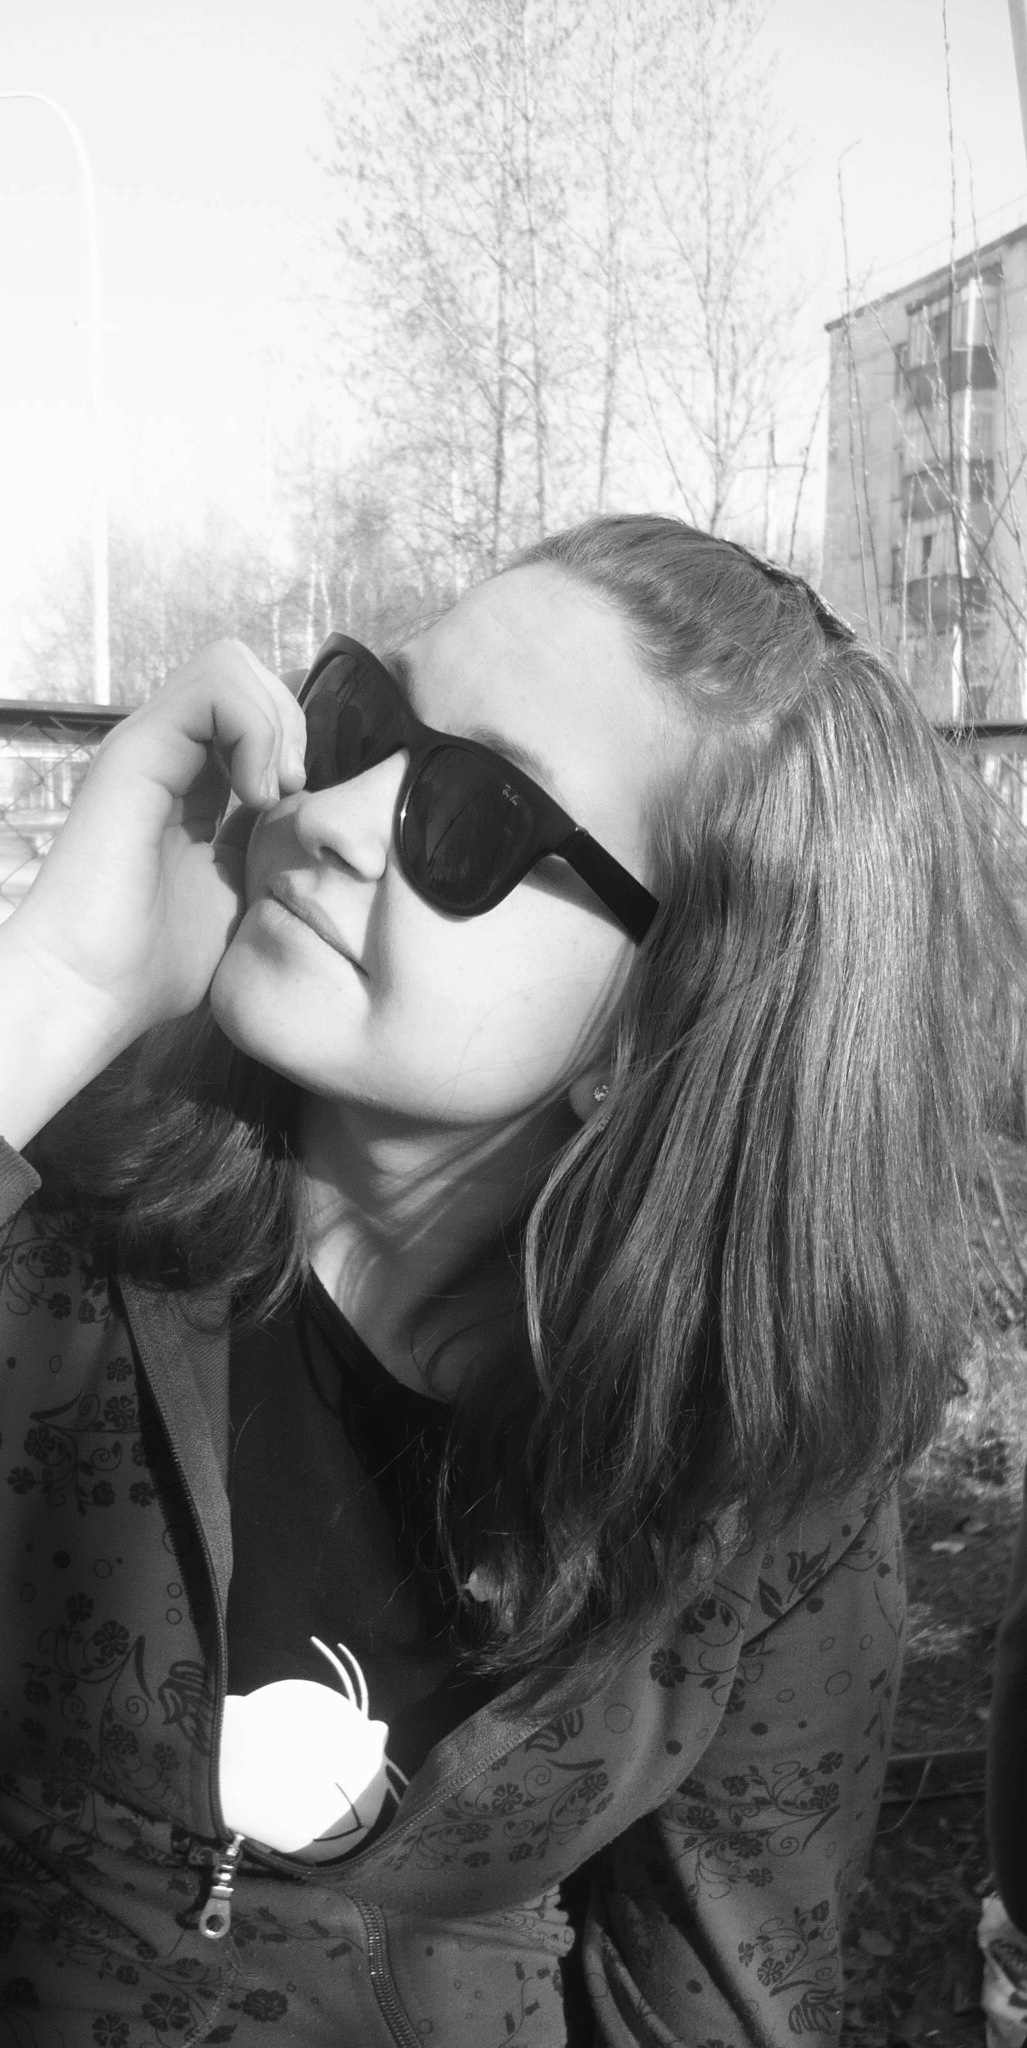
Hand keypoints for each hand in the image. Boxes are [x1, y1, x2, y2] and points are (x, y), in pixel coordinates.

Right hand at [9, 640, 308, 1057]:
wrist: (91, 992)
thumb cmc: (155, 963)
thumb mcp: (238, 895)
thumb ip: (266, 845)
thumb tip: (314, 816)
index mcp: (191, 780)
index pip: (253, 708)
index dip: (294, 737)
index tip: (303, 805)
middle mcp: (167, 753)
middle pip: (245, 671)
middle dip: (290, 721)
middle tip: (291, 795)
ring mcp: (148, 746)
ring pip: (229, 664)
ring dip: (275, 724)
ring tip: (273, 795)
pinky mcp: (135, 753)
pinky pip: (212, 688)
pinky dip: (255, 730)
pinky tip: (256, 796)